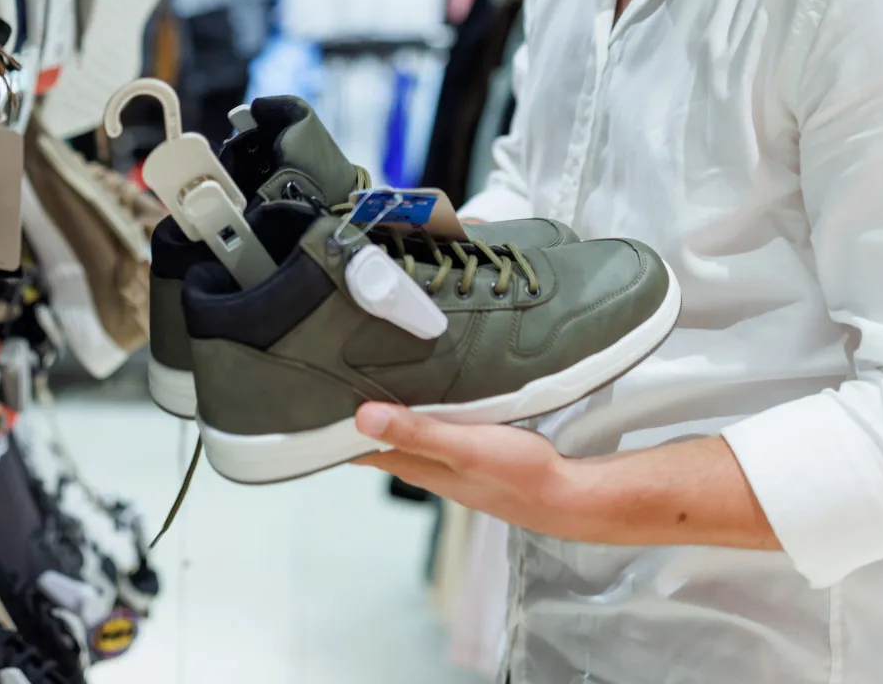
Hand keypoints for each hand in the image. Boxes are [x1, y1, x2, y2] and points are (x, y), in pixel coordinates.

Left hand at [353, 403, 568, 532]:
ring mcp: (452, 467)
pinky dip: (424, 422)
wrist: (567, 497)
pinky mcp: (473, 459)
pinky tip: (429, 405)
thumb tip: (363, 418)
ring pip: (410, 440)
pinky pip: (436, 438)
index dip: (339, 433)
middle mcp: (430, 470)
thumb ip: (416, 431)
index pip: (364, 451)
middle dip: (361, 422)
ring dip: (392, 420)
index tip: (316, 406)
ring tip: (374, 389)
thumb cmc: (518, 473)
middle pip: (383, 445)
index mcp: (420, 467)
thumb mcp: (463, 446)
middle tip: (339, 386)